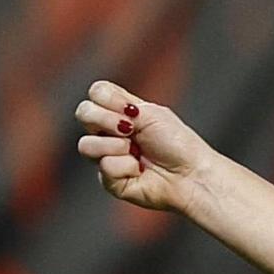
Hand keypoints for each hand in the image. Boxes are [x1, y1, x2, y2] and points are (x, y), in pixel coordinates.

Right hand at [72, 80, 216, 215]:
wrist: (191, 174)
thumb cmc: (178, 144)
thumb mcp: (152, 113)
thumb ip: (120, 102)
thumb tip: (96, 101)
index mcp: (120, 113)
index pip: (95, 93)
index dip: (107, 99)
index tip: (132, 110)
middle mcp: (109, 133)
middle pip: (82, 113)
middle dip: (106, 119)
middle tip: (131, 130)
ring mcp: (107, 156)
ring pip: (86, 145)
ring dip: (115, 146)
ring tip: (136, 153)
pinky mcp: (109, 180)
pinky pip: (104, 167)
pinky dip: (126, 166)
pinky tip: (140, 171)